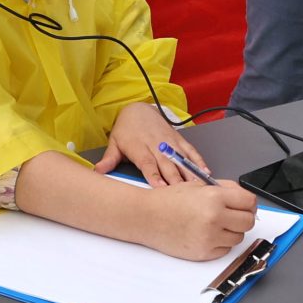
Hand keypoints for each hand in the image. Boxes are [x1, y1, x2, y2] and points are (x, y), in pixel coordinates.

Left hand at [93, 103, 207, 185]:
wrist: (138, 109)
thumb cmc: (126, 129)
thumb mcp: (114, 143)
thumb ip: (109, 159)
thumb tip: (97, 171)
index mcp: (139, 147)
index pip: (147, 163)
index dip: (154, 175)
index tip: (160, 187)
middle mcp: (155, 144)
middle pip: (167, 164)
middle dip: (175, 179)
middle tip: (182, 193)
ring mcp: (169, 141)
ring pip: (181, 158)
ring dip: (189, 172)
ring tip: (198, 186)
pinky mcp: (178, 139)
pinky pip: (190, 151)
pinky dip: (198, 161)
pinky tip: (205, 171)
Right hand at [142, 180, 259, 259]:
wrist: (147, 217)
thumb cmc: (169, 200)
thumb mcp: (198, 185)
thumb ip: (224, 190)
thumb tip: (246, 199)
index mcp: (214, 197)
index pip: (249, 202)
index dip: (249, 204)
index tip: (245, 206)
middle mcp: (214, 218)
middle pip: (248, 222)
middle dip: (243, 218)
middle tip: (233, 215)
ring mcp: (210, 237)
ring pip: (238, 237)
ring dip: (232, 231)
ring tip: (215, 224)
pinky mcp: (204, 252)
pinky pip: (225, 250)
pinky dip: (220, 243)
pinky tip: (206, 234)